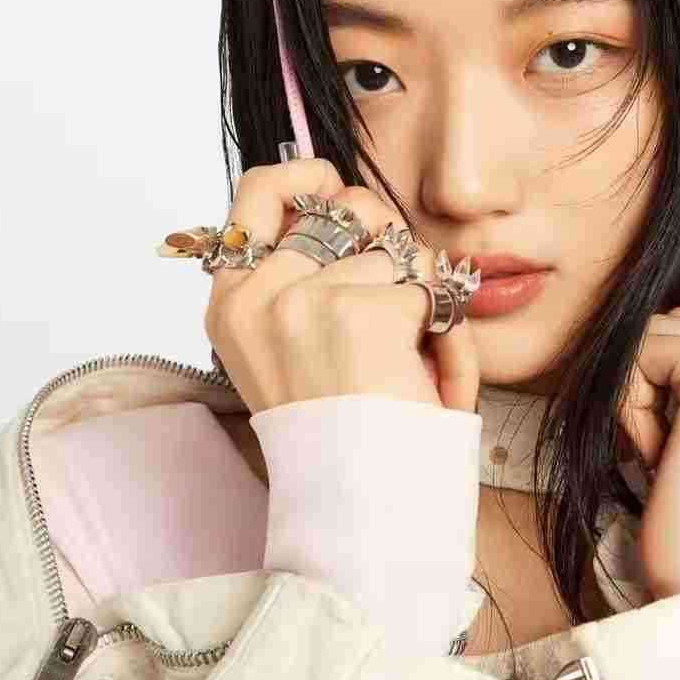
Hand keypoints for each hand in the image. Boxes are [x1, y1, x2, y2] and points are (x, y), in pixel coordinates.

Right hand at [204, 160, 478, 416]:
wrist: (361, 501)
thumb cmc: (340, 432)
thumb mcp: (292, 351)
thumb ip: (300, 276)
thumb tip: (337, 196)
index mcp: (232, 304)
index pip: (258, 192)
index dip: (308, 178)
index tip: (336, 186)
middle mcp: (258, 295)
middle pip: (349, 206)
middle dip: (391, 239)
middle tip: (398, 301)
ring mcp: (304, 299)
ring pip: (398, 246)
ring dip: (423, 295)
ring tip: (411, 361)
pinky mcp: (360, 311)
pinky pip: (430, 288)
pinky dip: (447, 333)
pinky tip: (429, 378)